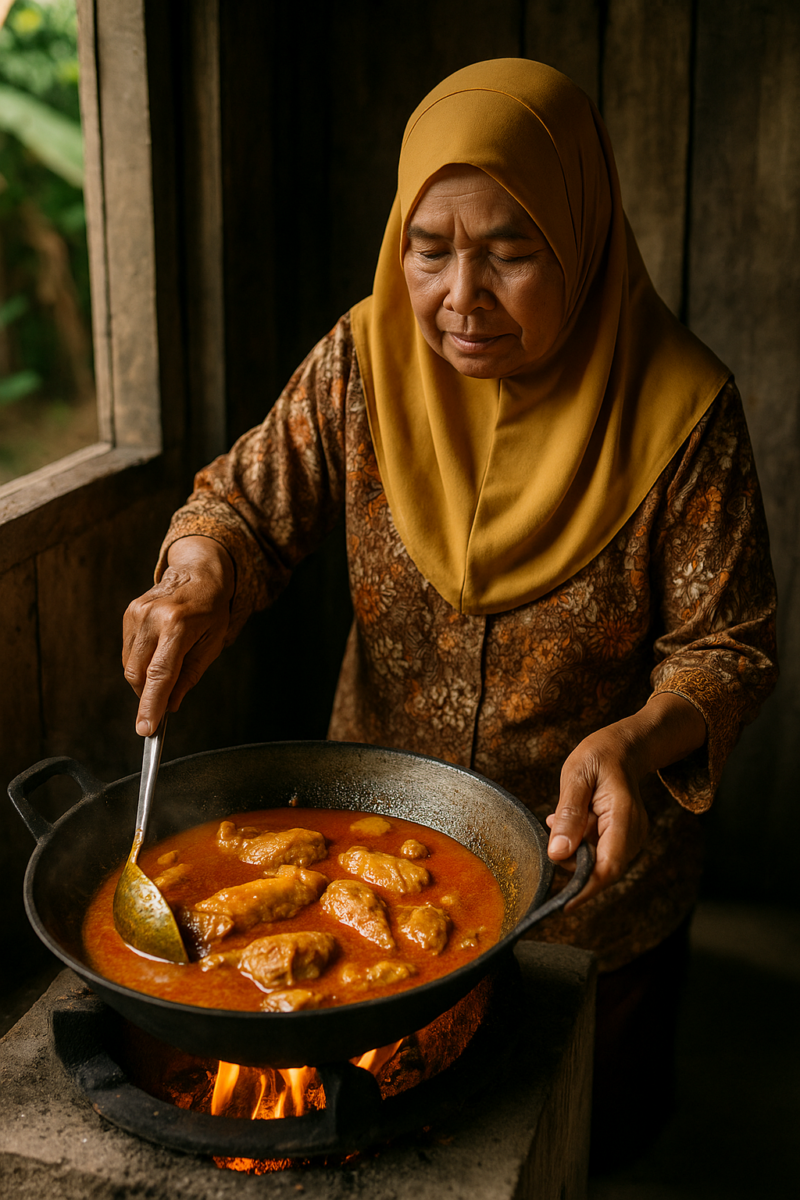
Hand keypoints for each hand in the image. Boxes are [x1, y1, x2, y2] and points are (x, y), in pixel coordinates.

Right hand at [122, 536, 234, 735]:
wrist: (199, 572)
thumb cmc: (212, 609)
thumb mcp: (212, 644)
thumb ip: (189, 676)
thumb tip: (170, 705)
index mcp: (178, 625)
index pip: (160, 674)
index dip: (151, 705)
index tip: (146, 729)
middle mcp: (153, 618)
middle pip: (138, 673)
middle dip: (147, 696)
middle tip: (160, 705)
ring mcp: (137, 613)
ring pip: (130, 665)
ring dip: (144, 679)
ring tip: (167, 669)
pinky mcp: (129, 613)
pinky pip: (129, 651)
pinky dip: (141, 662)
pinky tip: (158, 652)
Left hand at [546, 693, 706, 908]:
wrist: (623, 746)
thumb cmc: (600, 756)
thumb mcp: (577, 777)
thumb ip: (569, 815)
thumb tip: (558, 853)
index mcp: (624, 817)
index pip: (608, 867)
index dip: (586, 889)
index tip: (563, 904)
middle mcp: (633, 833)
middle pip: (602, 869)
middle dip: (572, 864)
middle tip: (552, 834)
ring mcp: (630, 836)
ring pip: (598, 861)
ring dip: (574, 851)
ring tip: (557, 820)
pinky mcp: (622, 836)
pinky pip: (598, 850)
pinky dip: (580, 843)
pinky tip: (569, 821)